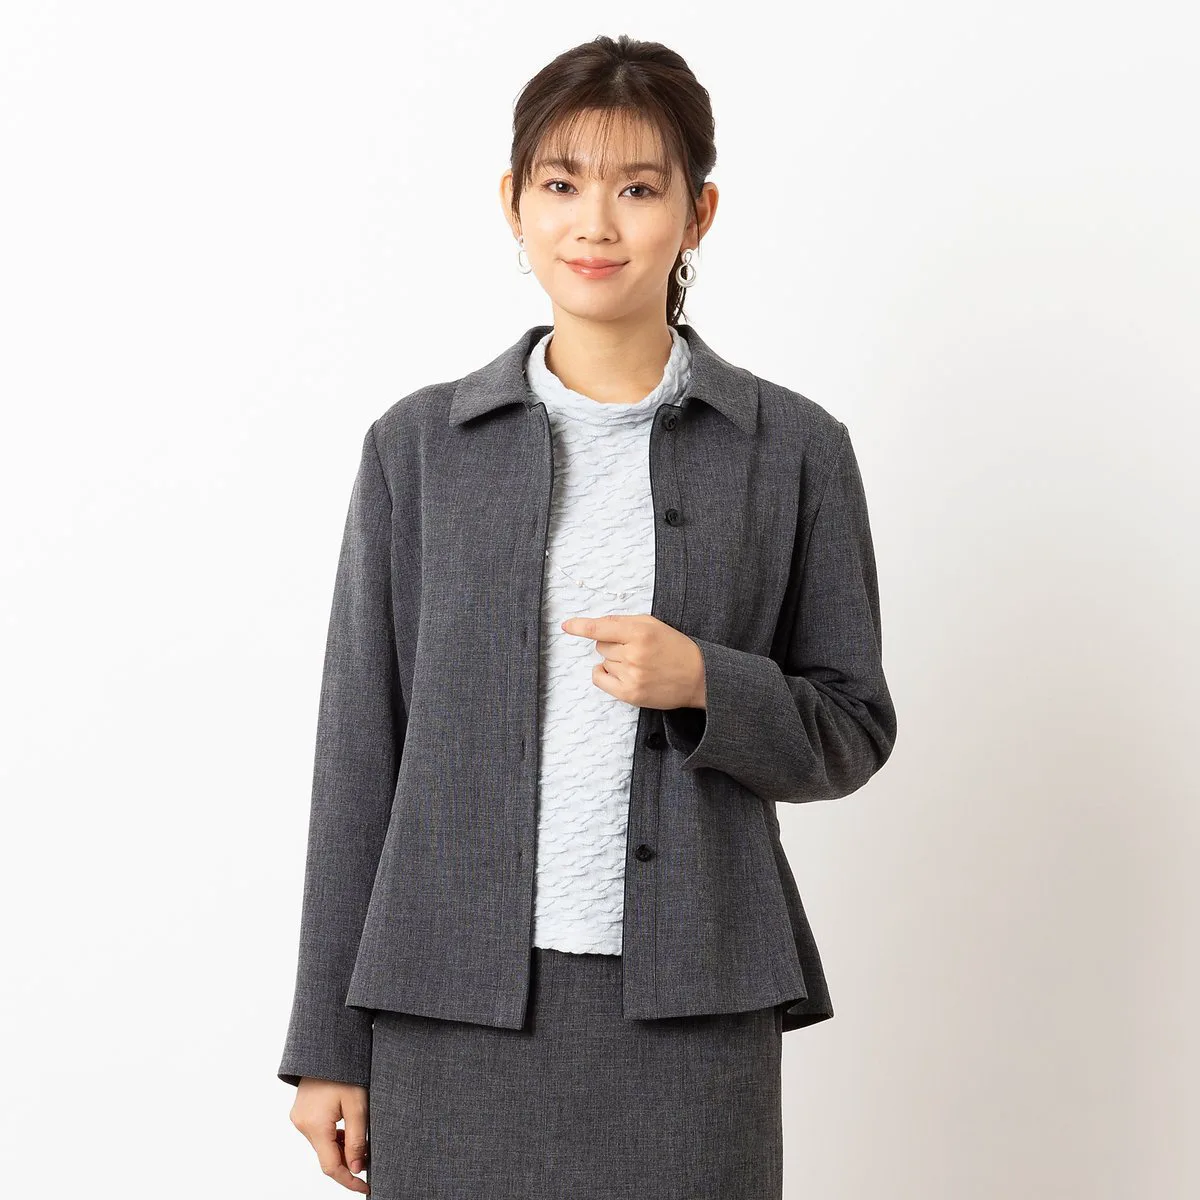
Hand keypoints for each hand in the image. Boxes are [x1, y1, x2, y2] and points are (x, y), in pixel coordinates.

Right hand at [289, 1077, 369, 1193]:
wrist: (327, 1046)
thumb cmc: (345, 1070)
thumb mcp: (358, 1105)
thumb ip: (357, 1140)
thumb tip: (357, 1169)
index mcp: (314, 1126)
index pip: (331, 1167)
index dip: (349, 1180)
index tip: (365, 1187)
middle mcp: (302, 1125)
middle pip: (326, 1157)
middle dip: (348, 1163)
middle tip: (370, 1160)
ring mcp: (299, 1118)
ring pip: (323, 1145)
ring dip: (341, 1149)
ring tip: (362, 1141)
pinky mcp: (302, 1112)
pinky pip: (318, 1133)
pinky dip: (334, 1137)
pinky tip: (348, 1129)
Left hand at [560, 614, 705, 710]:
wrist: (698, 677)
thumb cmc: (675, 649)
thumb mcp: (654, 625)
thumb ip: (624, 622)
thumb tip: (597, 625)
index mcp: (640, 632)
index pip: (600, 628)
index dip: (581, 626)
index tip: (567, 626)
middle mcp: (633, 653)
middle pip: (601, 645)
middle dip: (613, 644)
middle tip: (636, 649)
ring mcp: (631, 675)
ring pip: (602, 661)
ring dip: (614, 661)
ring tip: (638, 663)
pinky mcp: (629, 693)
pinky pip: (599, 678)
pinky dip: (604, 673)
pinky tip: (619, 672)